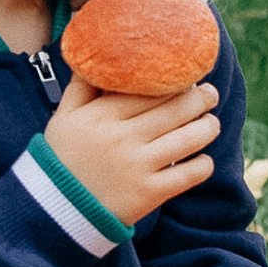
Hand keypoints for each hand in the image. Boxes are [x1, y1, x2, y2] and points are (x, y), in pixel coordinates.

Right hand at [41, 78, 220, 226]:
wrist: (55, 210)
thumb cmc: (61, 159)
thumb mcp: (63, 117)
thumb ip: (81, 86)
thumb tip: (97, 57)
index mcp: (102, 115)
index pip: (149, 90)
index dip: (173, 82)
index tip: (185, 76)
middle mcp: (123, 138)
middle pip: (174, 110)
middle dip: (200, 98)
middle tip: (211, 93)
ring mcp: (138, 166)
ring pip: (188, 139)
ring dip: (207, 127)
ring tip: (212, 122)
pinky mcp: (149, 194)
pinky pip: (188, 175)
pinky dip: (202, 165)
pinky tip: (204, 159)